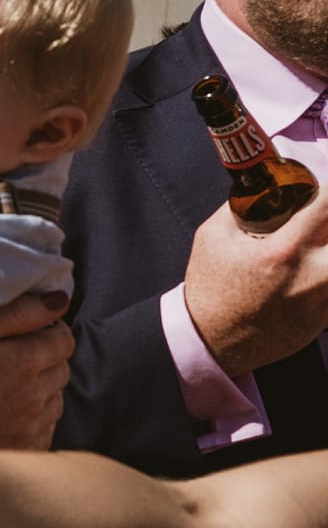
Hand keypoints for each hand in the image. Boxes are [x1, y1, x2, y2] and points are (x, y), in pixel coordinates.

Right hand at [0, 291, 73, 447]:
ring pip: (55, 402)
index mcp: (21, 360)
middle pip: (61, 369)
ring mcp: (30, 429)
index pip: (63, 338)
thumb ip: (14, 313)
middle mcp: (34, 396)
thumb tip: (59, 301)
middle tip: (5, 363)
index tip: (22, 334)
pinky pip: (44, 432)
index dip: (45, 331)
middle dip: (42, 361)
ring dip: (38, 392)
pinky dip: (31, 423)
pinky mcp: (21, 453)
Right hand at [184, 194, 327, 377]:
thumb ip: (238, 207)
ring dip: (327, 251)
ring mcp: (321, 299)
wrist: (210, 340)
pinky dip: (324, 277)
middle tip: (318, 226)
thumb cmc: (210, 290)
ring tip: (313, 251)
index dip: (327, 192)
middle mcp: (310, 275)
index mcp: (282, 251)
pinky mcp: (324, 318)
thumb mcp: (212, 238)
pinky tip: (308, 276)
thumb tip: (261, 187)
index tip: (319, 193)